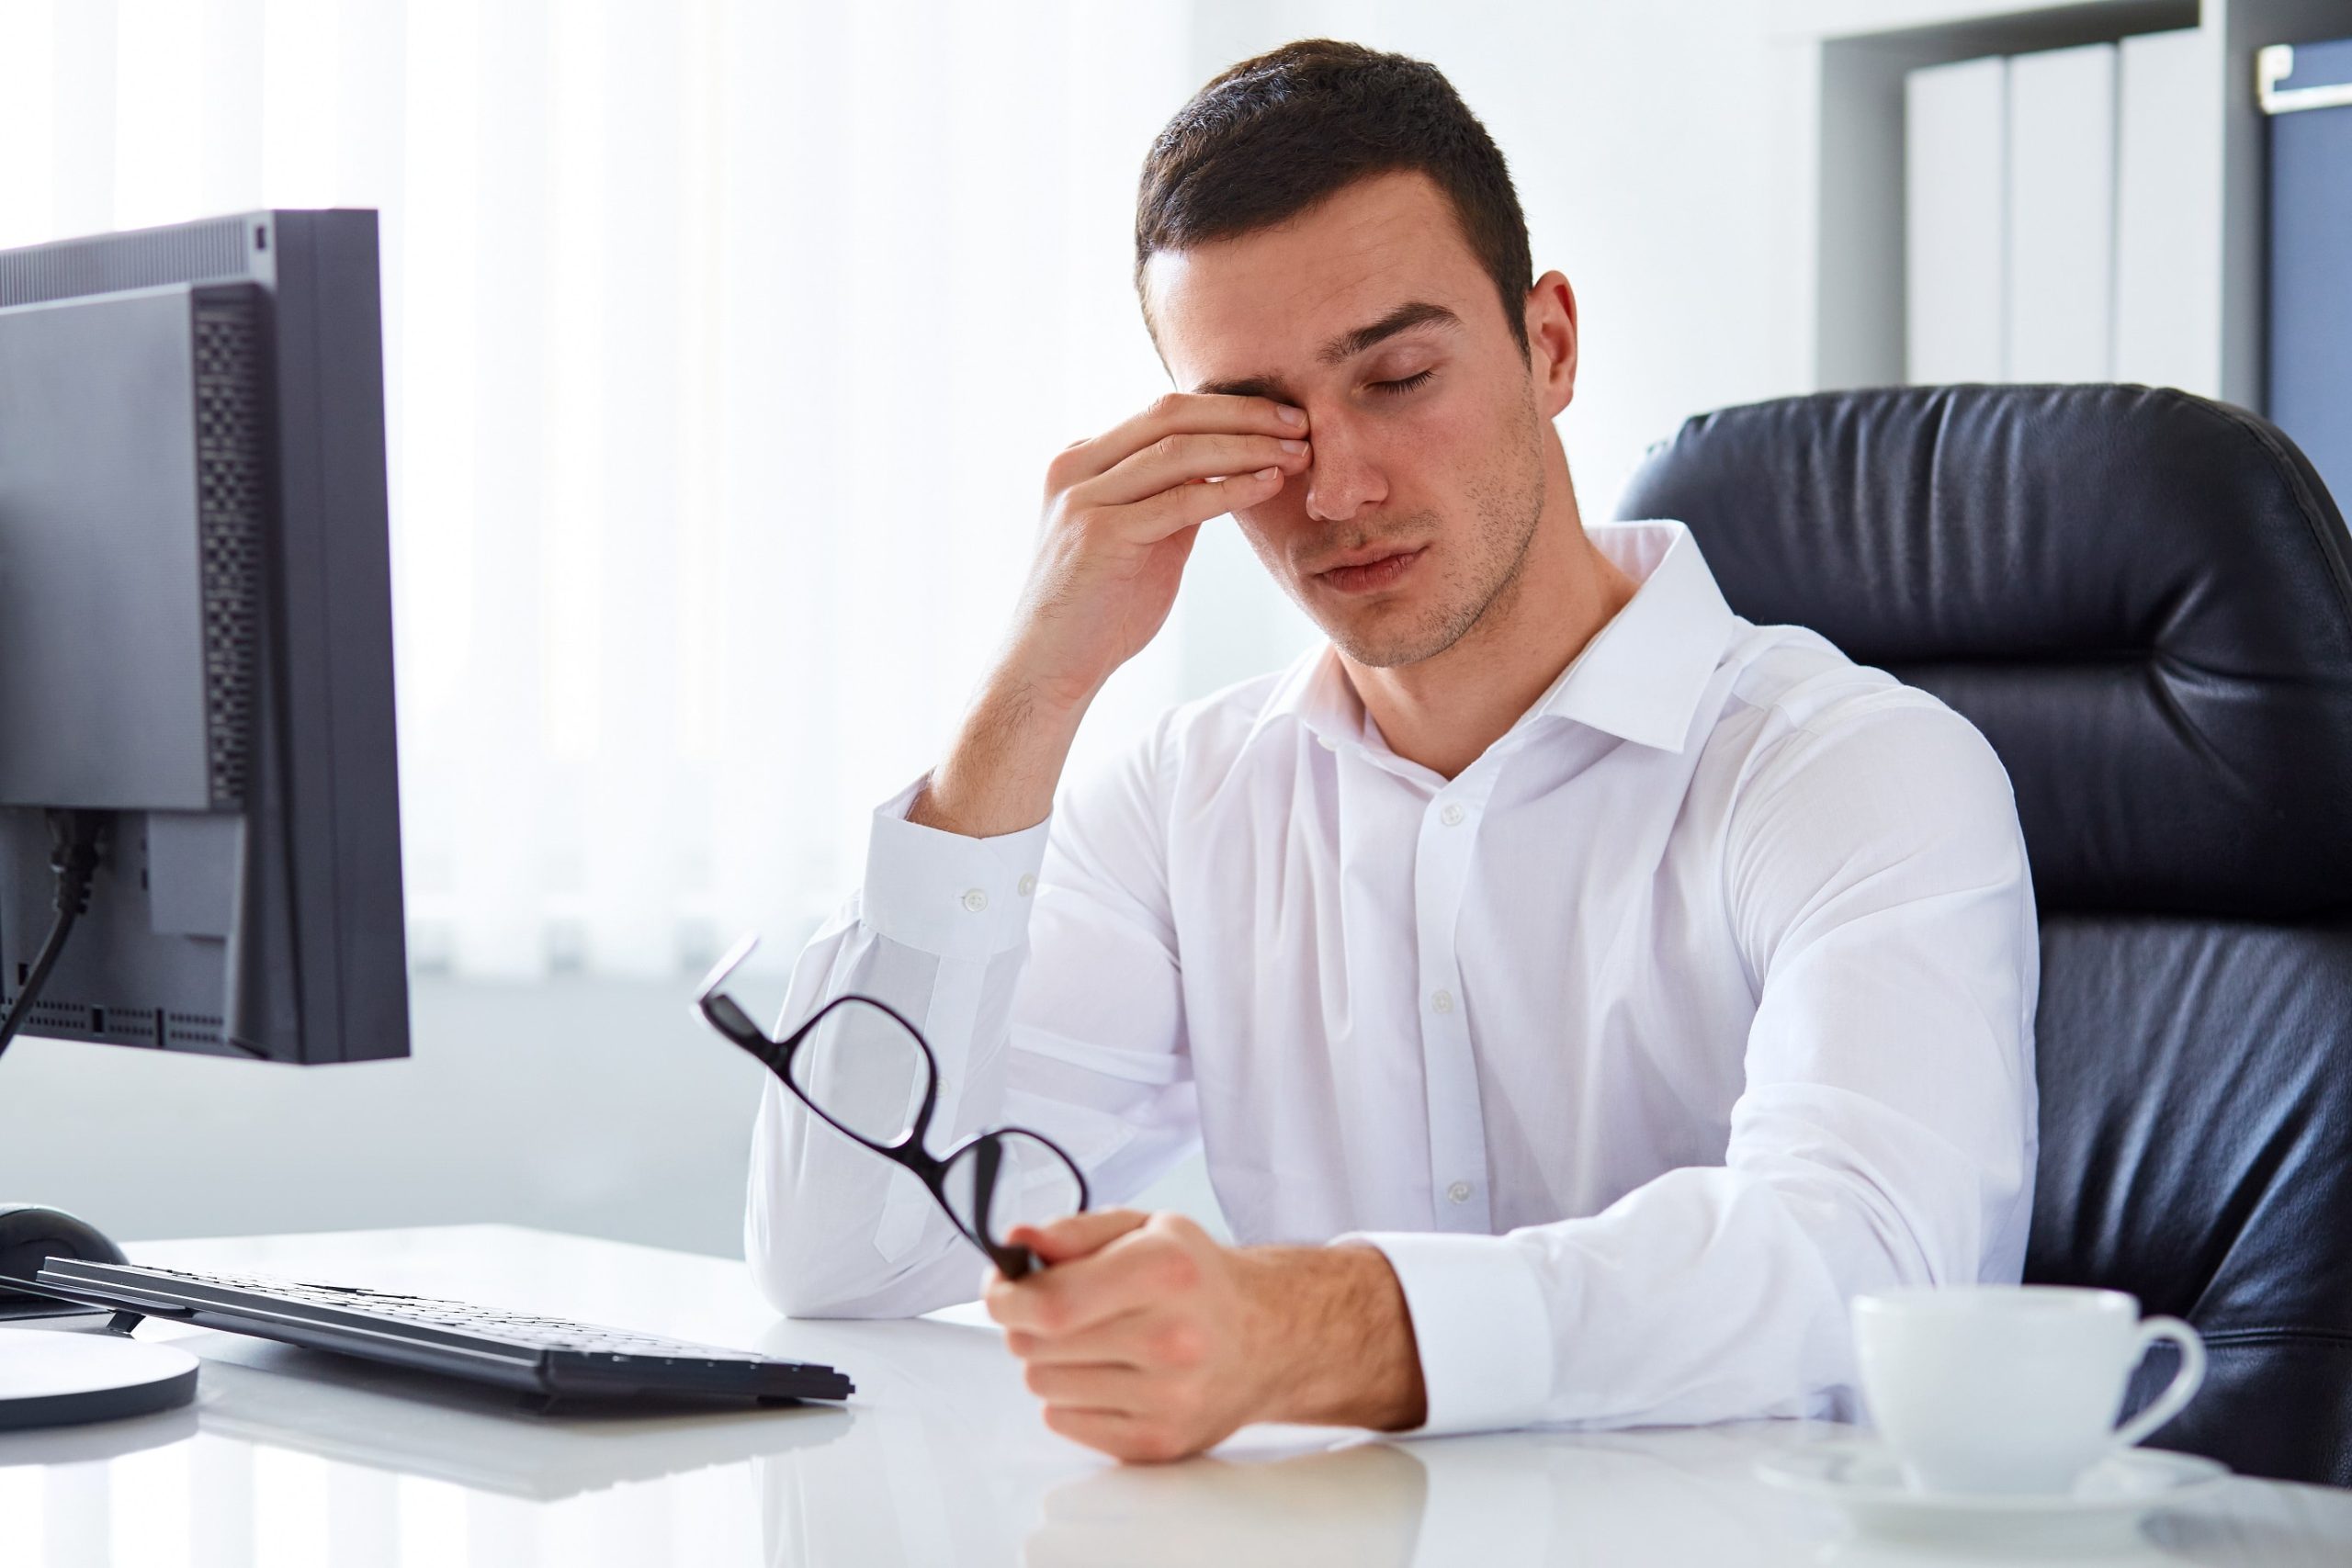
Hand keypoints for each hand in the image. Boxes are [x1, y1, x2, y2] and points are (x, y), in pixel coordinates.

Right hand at [910, 394, 1310, 838]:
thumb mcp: (1143, 539)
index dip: (1229, 407)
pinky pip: (1180, 499)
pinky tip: (1269, 486)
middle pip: (1172, 416)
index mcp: (1082, 459)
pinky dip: (1231, 488)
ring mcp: (1083, 497)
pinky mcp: (1099, 532)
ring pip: (1179, 451)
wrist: (1052, 668)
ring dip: (1248, 447)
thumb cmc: (1100, 610)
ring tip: (1298, 453)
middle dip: (1244, 413)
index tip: (1283, 418)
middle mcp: (1076, 466)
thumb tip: (1230, 470)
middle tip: (1301, 422)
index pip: (1165, 413)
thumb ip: (1174, 500)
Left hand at [984, 1209, 1427, 1463]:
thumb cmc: (1195, 1278)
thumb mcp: (1143, 1228)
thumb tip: (1015, 1240)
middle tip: (1055, 1309)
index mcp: (1166, 1271)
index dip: (1006, 1297)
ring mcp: (1169, 1399)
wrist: (1266, 1336)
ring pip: (1043, 1385)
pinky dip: (1070, 1397)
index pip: (1051, 1304)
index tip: (1000, 1288)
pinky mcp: (1158, 1442)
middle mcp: (1173, 1338)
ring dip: (1050, 1360)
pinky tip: (1108, 1374)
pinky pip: (1063, 1422)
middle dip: (1026, 1323)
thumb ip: (1073, 1231)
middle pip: (1037, 1345)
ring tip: (1094, 1341)